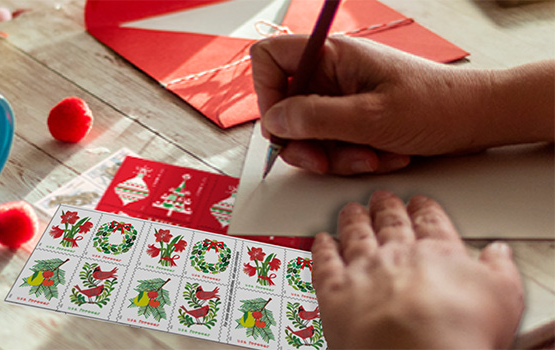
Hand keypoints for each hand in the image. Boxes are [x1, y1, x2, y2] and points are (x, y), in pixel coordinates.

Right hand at [250, 35, 553, 174]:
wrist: (478, 120)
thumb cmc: (435, 108)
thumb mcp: (370, 118)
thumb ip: (315, 118)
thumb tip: (274, 120)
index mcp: (332, 56)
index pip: (270, 58)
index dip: (266, 92)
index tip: (282, 125)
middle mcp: (332, 74)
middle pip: (286, 108)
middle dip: (305, 142)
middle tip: (324, 161)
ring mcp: (342, 98)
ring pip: (309, 134)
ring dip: (335, 156)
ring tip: (371, 157)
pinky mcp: (354, 119)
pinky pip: (333, 144)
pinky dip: (352, 158)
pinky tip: (382, 156)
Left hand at [311, 191, 523, 348]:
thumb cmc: (460, 333)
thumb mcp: (503, 298)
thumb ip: (499, 270)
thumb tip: (499, 253)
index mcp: (437, 253)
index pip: (429, 222)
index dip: (424, 209)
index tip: (420, 202)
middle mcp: (396, 255)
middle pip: (389, 222)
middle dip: (386, 207)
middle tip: (383, 197)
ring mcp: (362, 270)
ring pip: (355, 235)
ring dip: (353, 219)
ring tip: (352, 210)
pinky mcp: (333, 291)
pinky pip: (324, 262)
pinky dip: (321, 248)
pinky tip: (321, 240)